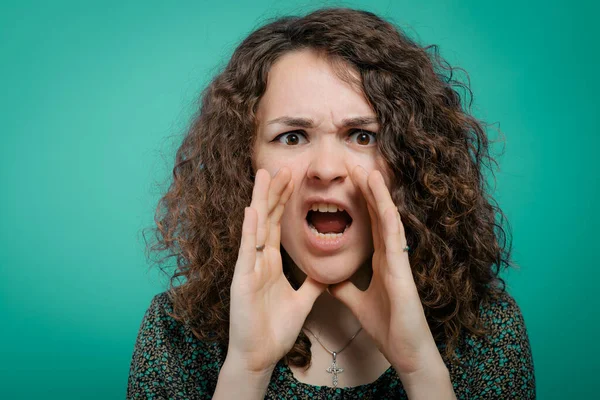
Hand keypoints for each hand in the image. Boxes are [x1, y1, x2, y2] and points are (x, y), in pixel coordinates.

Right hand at [227, 168, 326, 373]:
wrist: (261, 355)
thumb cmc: (274, 329)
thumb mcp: (301, 300)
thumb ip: (311, 283)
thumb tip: (326, 271)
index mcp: (271, 264)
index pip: (279, 226)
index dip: (285, 203)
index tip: (293, 180)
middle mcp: (258, 260)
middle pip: (268, 220)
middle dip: (274, 194)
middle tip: (282, 168)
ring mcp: (249, 268)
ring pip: (256, 228)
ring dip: (261, 201)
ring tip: (265, 175)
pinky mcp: (243, 280)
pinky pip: (248, 251)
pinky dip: (250, 230)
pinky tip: (253, 210)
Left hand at [329, 166, 442, 376]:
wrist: (404, 350)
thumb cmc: (386, 326)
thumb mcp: (355, 301)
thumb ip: (344, 287)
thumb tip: (327, 278)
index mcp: (380, 259)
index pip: (368, 223)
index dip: (359, 201)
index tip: (347, 182)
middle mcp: (389, 253)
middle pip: (377, 214)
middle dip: (366, 190)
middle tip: (353, 165)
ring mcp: (397, 258)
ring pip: (387, 217)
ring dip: (378, 194)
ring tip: (368, 170)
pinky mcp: (401, 267)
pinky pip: (393, 234)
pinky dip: (387, 212)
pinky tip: (381, 197)